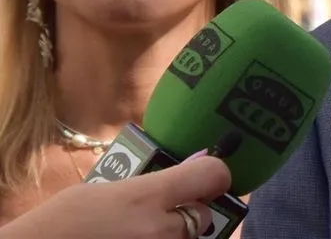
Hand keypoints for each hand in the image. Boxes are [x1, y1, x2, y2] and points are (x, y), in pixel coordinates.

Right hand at [0, 155, 231, 238]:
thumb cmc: (58, 225)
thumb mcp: (101, 190)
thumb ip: (151, 180)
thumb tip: (199, 159)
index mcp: (145, 199)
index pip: (211, 175)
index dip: (213, 175)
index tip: (206, 178)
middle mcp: (159, 232)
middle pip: (203, 217)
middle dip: (190, 215)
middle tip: (161, 216)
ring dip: (175, 236)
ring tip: (139, 233)